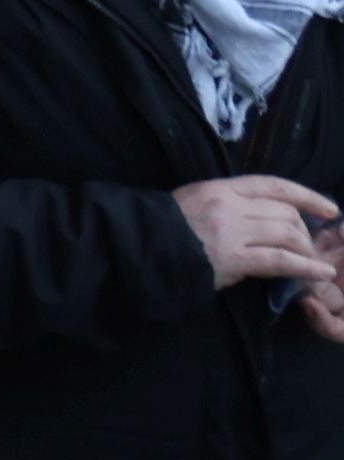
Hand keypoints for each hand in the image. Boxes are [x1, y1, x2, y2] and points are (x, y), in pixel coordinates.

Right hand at [176, 177, 338, 294]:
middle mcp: (230, 205)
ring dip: (305, 249)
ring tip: (312, 262)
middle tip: (306, 246)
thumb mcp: (193, 202)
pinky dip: (305, 267)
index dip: (307, 196)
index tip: (330, 208)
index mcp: (219, 188)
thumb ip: (226, 205)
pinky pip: (280, 261)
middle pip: (285, 213)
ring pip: (287, 234)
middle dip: (303, 230)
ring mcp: (232, 232)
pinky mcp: (232, 258)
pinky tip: (319, 273)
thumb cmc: (160, 227)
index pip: (273, 185)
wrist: (136, 247)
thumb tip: (262, 219)